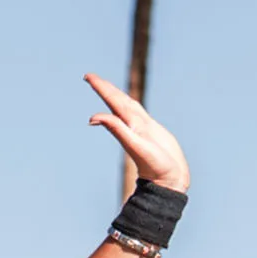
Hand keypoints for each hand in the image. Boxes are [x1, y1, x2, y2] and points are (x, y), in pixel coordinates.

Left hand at [85, 74, 189, 192]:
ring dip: (116, 95)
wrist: (169, 181)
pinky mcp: (152, 132)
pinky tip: (128, 106)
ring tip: (106, 86)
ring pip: (127, 106)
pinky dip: (131, 106)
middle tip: (89, 77)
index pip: (112, 101)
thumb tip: (92, 118)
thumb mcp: (133, 144)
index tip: (87, 76)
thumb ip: (116, 128)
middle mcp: (133, 125)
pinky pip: (139, 114)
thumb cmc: (154, 165)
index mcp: (127, 125)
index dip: (101, 87)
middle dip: (105, 88)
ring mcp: (142, 128)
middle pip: (117, 101)